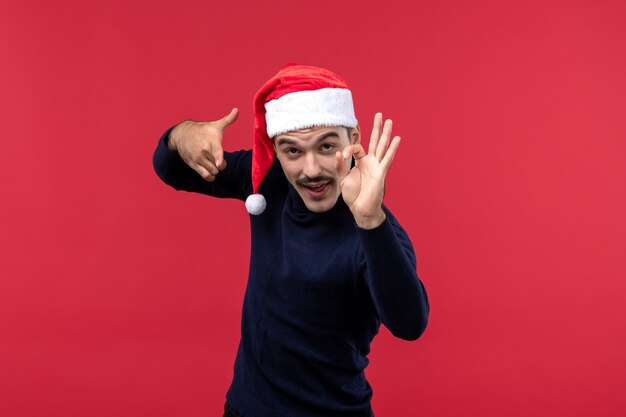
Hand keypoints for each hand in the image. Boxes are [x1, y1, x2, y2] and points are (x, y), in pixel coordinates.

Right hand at [168, 108, 238, 181]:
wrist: (182, 134)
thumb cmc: (203, 130)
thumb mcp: (215, 125)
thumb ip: (228, 119)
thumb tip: (237, 110)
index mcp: (212, 141)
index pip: (216, 152)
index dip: (218, 159)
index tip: (220, 163)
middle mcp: (204, 150)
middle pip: (218, 166)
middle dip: (221, 165)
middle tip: (219, 160)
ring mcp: (198, 158)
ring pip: (212, 172)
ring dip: (216, 171)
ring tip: (214, 164)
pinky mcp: (193, 164)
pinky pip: (204, 176)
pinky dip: (210, 177)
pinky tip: (211, 173)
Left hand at [336, 113, 400, 228]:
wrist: (361, 209)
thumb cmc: (353, 196)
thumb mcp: (342, 179)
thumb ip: (340, 166)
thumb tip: (338, 153)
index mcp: (361, 162)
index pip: (357, 148)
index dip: (349, 148)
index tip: (343, 155)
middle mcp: (371, 162)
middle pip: (375, 141)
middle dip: (377, 128)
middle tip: (380, 114)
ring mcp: (377, 166)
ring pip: (382, 146)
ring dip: (385, 134)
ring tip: (389, 121)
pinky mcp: (381, 172)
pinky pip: (387, 158)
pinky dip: (392, 149)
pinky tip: (397, 139)